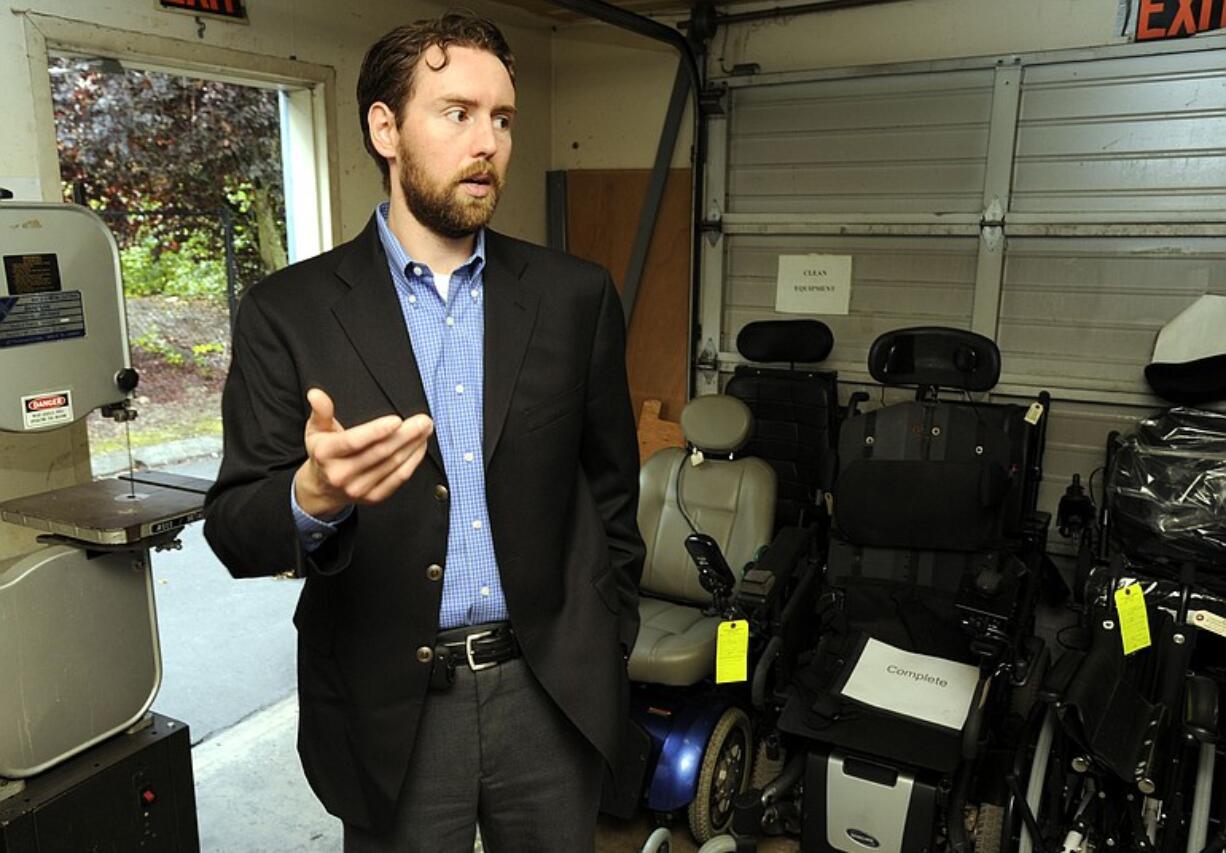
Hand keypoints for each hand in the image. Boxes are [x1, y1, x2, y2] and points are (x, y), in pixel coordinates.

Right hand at [293, 388, 433, 517]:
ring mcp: (358, 488)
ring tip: (425, 430)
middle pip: (380, 452)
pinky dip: (413, 461)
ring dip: (413, 445)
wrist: (322, 488)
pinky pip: (398, 478)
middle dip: (406, 435)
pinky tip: (420, 447)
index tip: (396, 420)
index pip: (354, 441)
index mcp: (326, 454)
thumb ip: (321, 411)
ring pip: (392, 464)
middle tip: (423, 421)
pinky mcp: (373, 497)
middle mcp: (341, 474)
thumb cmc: (323, 453)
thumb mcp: (316, 430)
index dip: (376, 431)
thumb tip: (316, 394)